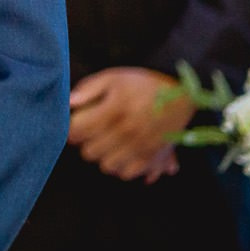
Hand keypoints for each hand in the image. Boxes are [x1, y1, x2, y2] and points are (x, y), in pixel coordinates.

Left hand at [68, 67, 195, 182]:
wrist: (181, 94)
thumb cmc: (142, 84)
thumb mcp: (114, 77)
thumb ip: (88, 89)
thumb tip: (68, 103)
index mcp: (115, 109)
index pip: (78, 130)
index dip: (71, 129)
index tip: (75, 126)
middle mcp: (127, 130)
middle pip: (90, 152)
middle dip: (87, 143)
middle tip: (92, 134)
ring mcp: (140, 146)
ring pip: (107, 165)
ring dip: (103, 156)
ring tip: (107, 144)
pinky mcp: (151, 157)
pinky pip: (126, 173)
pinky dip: (121, 166)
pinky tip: (121, 153)